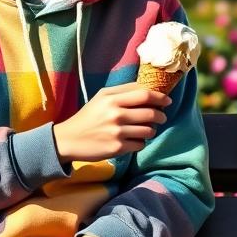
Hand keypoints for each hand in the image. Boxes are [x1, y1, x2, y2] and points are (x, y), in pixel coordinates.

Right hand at [53, 83, 169, 162]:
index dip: (160, 97)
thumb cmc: (88, 116)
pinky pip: (140, 145)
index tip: (167, 101)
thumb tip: (148, 88)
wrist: (69, 139)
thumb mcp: (102, 97)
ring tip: (146, 129)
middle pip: (151, 113)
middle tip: (162, 117)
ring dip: (151, 130)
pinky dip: (141, 142)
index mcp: (112, 99)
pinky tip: (134, 140)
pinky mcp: (117, 148)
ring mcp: (117, 133)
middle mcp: (116, 115)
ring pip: (148, 130)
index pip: (144, 95)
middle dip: (161, 116)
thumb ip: (124, 91)